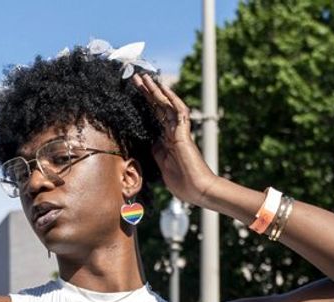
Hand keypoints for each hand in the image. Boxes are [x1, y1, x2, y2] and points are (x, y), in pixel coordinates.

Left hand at [130, 73, 215, 205]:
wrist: (198, 190)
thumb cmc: (184, 184)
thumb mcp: (163, 167)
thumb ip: (158, 154)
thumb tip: (152, 143)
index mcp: (167, 141)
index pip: (154, 117)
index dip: (146, 105)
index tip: (135, 95)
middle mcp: (173, 132)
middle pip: (158, 108)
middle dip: (146, 93)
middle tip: (136, 78)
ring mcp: (179, 132)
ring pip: (166, 106)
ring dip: (155, 91)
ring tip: (144, 78)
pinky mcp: (184, 134)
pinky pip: (178, 111)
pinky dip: (171, 99)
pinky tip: (163, 88)